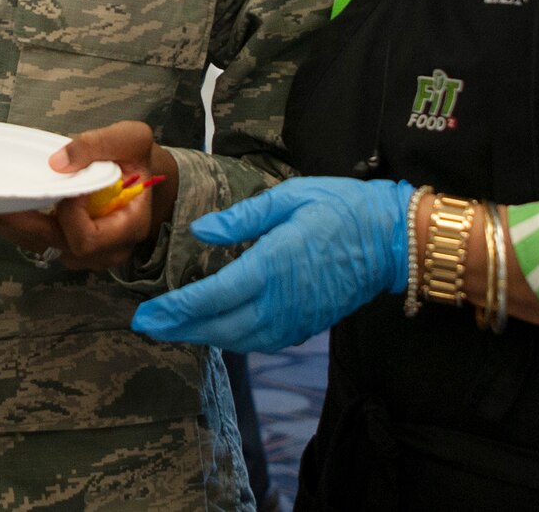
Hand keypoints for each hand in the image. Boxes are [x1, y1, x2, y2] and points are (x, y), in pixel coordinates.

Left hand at [0, 121, 176, 271]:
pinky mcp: (68, 245)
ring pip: (41, 246)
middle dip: (21, 222)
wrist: (141, 174)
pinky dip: (18, 224)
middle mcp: (106, 249)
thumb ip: (98, 144)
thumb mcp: (131, 138)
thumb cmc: (137, 157)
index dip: (70, 217)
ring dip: (14, 225)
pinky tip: (2, 204)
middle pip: (56, 246)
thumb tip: (57, 162)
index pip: (89, 238)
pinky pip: (38, 241)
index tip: (65, 186)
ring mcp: (86, 252)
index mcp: (128, 225)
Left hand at [131, 177, 412, 353]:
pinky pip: (261, 341)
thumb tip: (200, 232)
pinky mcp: (306, 325)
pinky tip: (219, 329)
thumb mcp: (289, 197)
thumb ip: (241, 218)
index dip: (175, 311)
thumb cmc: (341, 208)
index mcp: (271, 266)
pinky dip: (233, 339)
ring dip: (203, 337)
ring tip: (175, 328)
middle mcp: (279, 301)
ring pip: (238, 340)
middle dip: (179, 330)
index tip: (146, 315)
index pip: (211, 297)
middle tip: (146, 327)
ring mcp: (294, 318)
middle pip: (218, 328)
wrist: (392, 239)